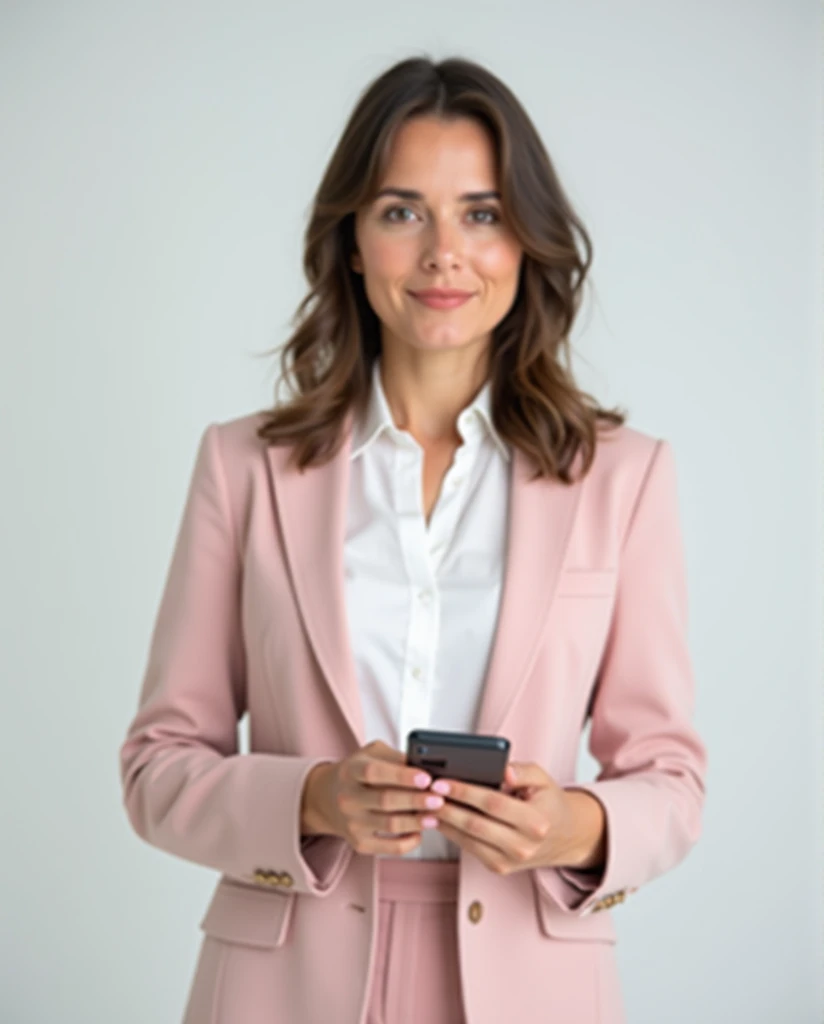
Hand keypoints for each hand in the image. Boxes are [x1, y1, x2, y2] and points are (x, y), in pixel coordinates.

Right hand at [301, 740, 444, 856]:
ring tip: (436, 816)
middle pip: (385, 801)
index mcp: (351, 770)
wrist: (328, 798)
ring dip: (416, 822)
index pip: (375, 772)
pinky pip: (389, 848)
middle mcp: (348, 798)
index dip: (402, 776)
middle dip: (415, 801)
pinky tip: (420, 832)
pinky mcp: (360, 844)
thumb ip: (395, 757)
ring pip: (390, 825)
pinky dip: (408, 842)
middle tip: (438, 799)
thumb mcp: (372, 754)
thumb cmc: (358, 772)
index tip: (426, 778)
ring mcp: (352, 823)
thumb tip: (425, 767)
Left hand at [427, 761, 595, 875]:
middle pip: (476, 825)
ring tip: (426, 804)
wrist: (564, 836)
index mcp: (536, 821)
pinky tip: (440, 818)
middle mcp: (524, 845)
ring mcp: (510, 860)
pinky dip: (451, 833)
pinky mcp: (499, 867)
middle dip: (447, 807)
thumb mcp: (543, 779)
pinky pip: (469, 849)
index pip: (493, 803)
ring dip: (444, 822)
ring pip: (468, 840)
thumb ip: (522, 771)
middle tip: (426, 793)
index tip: (442, 782)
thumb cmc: (548, 803)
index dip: (465, 792)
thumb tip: (503, 770)